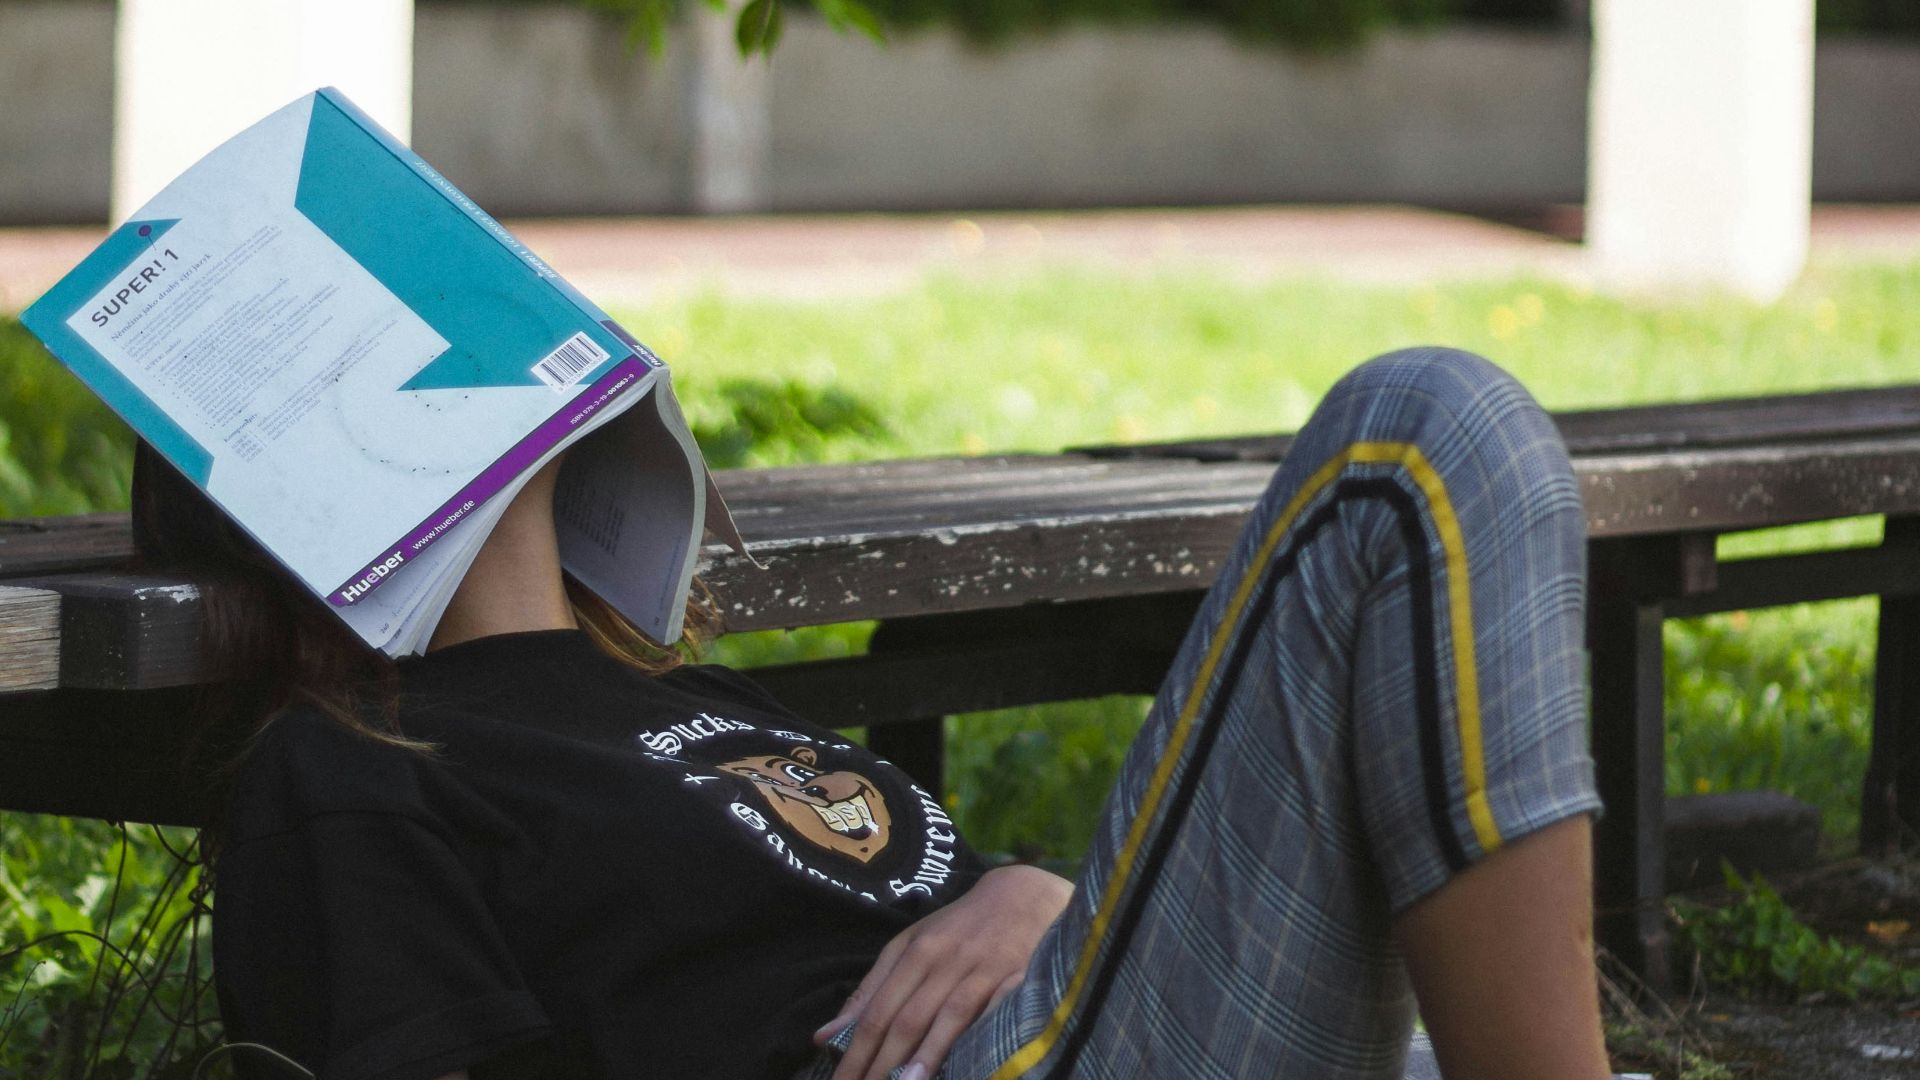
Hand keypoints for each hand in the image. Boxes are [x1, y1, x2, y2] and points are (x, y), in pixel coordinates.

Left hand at [818, 864, 1072, 1079]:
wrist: (1024, 895)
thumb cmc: (959, 927)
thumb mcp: (910, 945)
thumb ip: (870, 990)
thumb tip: (824, 1036)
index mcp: (915, 952)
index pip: (878, 1010)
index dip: (857, 1051)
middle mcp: (946, 960)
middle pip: (908, 1018)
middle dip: (882, 1063)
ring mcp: (983, 969)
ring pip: (949, 1016)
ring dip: (925, 1056)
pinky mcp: (1020, 978)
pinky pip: (995, 1013)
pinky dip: (979, 1038)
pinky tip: (968, 1065)